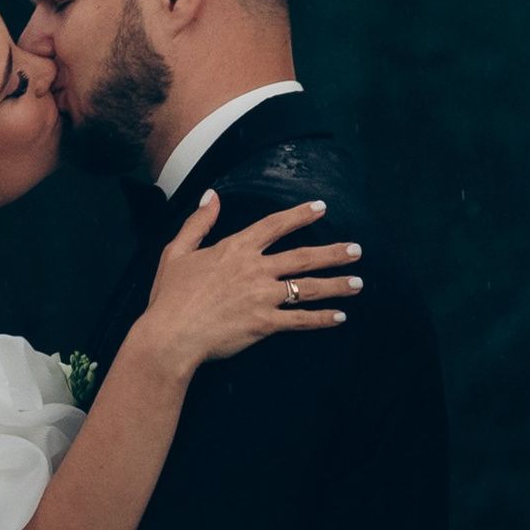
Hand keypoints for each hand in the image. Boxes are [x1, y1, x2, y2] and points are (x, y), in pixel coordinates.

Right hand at [129, 191, 361, 379]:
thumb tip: (211, 196)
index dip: (300, 215)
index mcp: (236, 248)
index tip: (321, 207)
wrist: (172, 333)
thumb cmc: (170, 295)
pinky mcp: (265, 324)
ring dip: (336, 285)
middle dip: (333, 252)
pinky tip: (339, 316)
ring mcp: (262, 297)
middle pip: (303, 256)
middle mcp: (255, 269)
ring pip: (308, 287)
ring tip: (358, 283)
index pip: (275, 225)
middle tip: (357, 249)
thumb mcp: (177, 251)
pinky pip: (300, 320)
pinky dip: (322, 319)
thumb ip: (199, 222)